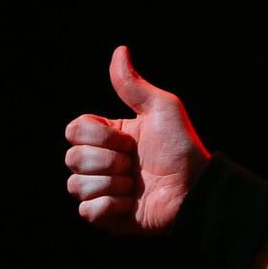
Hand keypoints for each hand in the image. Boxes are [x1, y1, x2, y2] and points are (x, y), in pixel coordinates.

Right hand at [62, 46, 208, 233]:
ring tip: (135, 186)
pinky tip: (131, 204)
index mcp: (107, 138)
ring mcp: (103, 192)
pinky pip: (87, 211)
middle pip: (72, 158)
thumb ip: (134, 85)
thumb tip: (120, 50)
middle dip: (107, 161)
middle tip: (133, 164)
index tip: (128, 140)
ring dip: (111, 185)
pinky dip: (111, 207)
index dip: (98, 136)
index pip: (73, 130)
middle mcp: (101, 164)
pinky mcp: (108, 218)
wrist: (196, 189)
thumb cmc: (182, 148)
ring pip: (76, 186)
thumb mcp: (161, 109)